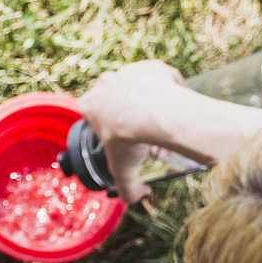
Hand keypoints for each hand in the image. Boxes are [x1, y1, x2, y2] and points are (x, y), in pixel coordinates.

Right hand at [74, 60, 185, 203]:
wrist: (156, 114)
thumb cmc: (132, 139)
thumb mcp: (123, 171)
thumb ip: (127, 189)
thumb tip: (137, 197)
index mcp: (89, 105)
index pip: (94, 116)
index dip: (110, 130)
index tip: (123, 140)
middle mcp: (105, 83)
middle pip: (117, 103)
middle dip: (130, 118)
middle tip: (146, 136)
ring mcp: (128, 71)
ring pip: (138, 89)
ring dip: (147, 103)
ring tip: (162, 123)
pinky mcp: (150, 65)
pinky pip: (157, 78)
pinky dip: (164, 89)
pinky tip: (171, 104)